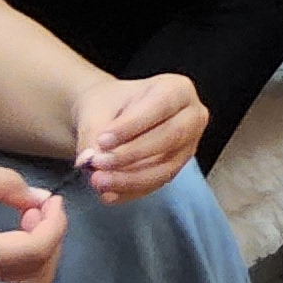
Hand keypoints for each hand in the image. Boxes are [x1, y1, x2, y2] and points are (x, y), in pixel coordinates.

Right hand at [0, 164, 66, 282]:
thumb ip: (2, 184)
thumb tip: (40, 198)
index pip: (34, 250)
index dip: (55, 224)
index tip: (52, 200)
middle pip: (38, 276)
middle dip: (51, 238)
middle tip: (37, 208)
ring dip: (38, 255)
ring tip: (22, 222)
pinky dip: (20, 270)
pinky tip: (7, 243)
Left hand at [69, 73, 205, 201]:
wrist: (112, 117)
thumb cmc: (111, 104)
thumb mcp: (98, 108)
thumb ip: (94, 132)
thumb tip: (90, 161)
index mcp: (178, 89)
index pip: (160, 106)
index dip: (132, 126)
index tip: (102, 140)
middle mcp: (192, 117)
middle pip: (170, 137)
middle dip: (133, 154)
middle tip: (98, 162)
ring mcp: (188, 146)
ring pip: (166, 167)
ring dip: (130, 178)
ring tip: (98, 181)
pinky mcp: (177, 169)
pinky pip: (157, 184)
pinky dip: (131, 191)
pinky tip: (108, 194)